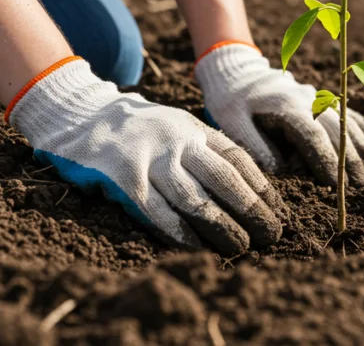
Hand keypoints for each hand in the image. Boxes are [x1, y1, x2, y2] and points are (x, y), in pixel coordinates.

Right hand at [7, 58, 284, 254]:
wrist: (83, 115)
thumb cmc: (140, 129)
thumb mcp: (178, 126)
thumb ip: (207, 149)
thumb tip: (249, 186)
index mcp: (194, 128)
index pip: (237, 158)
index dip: (262, 187)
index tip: (280, 211)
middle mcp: (177, 141)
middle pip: (223, 179)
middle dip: (252, 210)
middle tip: (272, 235)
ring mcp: (150, 159)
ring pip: (195, 199)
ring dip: (222, 227)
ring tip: (242, 248)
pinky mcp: (125, 179)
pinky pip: (158, 212)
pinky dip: (180, 232)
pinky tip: (198, 249)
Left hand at [196, 43, 363, 186]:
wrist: (235, 71)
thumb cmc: (230, 101)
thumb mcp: (232, 122)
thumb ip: (255, 146)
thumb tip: (281, 171)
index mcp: (286, 107)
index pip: (312, 136)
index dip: (327, 160)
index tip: (340, 185)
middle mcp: (307, 100)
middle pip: (337, 131)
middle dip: (353, 160)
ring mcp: (317, 98)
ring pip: (348, 123)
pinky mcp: (321, 99)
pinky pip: (348, 114)